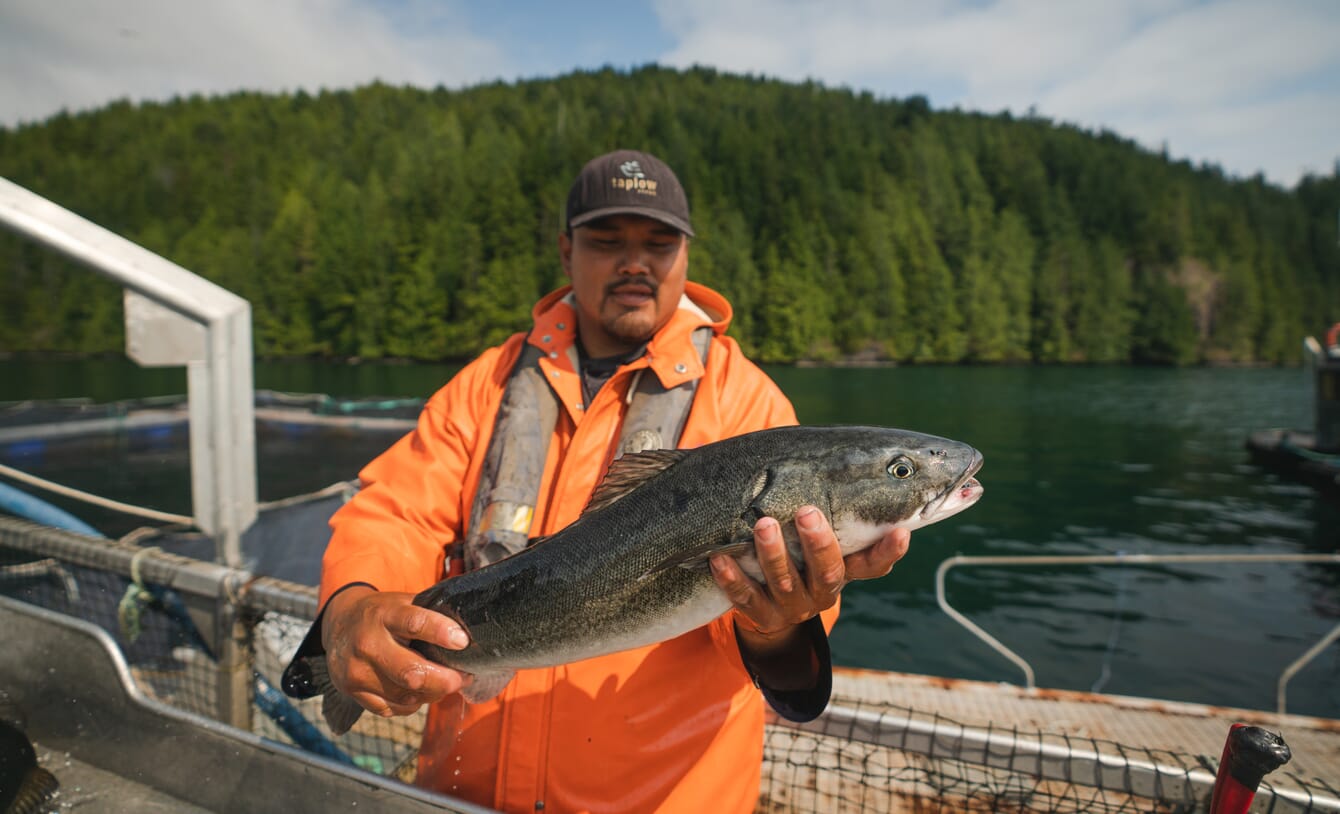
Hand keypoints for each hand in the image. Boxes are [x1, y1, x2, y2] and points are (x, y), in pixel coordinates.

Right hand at [320, 585, 470, 718]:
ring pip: (406, 695)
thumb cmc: (383, 614)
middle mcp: (367, 644)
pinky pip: (394, 708)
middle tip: (463, 677)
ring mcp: (358, 672)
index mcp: (384, 614)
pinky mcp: (354, 693)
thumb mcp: (402, 602)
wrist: (338, 627)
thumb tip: (468, 632)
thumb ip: (430, 614)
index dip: (441, 633)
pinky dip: (414, 703)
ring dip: (433, 693)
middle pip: (411, 673)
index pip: (415, 623)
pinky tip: (421, 691)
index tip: (462, 642)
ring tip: (446, 683)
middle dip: (445, 680)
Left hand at [710, 505, 909, 643]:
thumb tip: (834, 455)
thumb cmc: (798, 556)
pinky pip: (745, 599)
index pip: (873, 565)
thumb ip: (829, 510)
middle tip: (807, 512)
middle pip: (828, 572)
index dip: (888, 551)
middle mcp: (822, 593)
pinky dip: (732, 578)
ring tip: (762, 526)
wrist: (770, 611)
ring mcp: (792, 608)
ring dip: (774, 554)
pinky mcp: (762, 617)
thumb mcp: (817, 539)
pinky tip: (720, 558)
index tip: (900, 532)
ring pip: (785, 583)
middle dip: (818, 542)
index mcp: (843, 572)